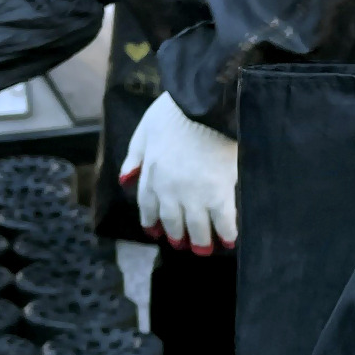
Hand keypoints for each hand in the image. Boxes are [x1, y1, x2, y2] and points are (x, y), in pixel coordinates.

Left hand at [119, 91, 237, 253]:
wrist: (202, 105)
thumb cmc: (174, 112)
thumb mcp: (144, 130)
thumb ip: (134, 157)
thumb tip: (124, 181)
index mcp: (151, 174)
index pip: (148, 206)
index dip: (151, 221)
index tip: (154, 232)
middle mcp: (170, 190)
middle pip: (172, 220)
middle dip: (176, 234)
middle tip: (181, 243)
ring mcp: (195, 193)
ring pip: (196, 226)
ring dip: (199, 240)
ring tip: (203, 249)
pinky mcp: (220, 191)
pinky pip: (223, 219)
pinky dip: (226, 232)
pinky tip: (230, 240)